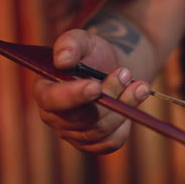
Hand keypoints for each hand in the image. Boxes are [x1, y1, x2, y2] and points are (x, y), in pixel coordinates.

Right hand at [34, 29, 149, 153]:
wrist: (112, 69)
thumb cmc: (93, 55)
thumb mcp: (83, 40)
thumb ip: (69, 44)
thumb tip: (63, 61)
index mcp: (44, 91)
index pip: (52, 100)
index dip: (73, 96)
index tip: (95, 86)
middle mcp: (55, 117)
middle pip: (80, 119)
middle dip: (108, 96)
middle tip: (126, 73)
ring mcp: (74, 134)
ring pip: (100, 130)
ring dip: (123, 107)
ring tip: (139, 85)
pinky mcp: (95, 143)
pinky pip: (112, 141)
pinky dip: (127, 122)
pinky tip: (136, 99)